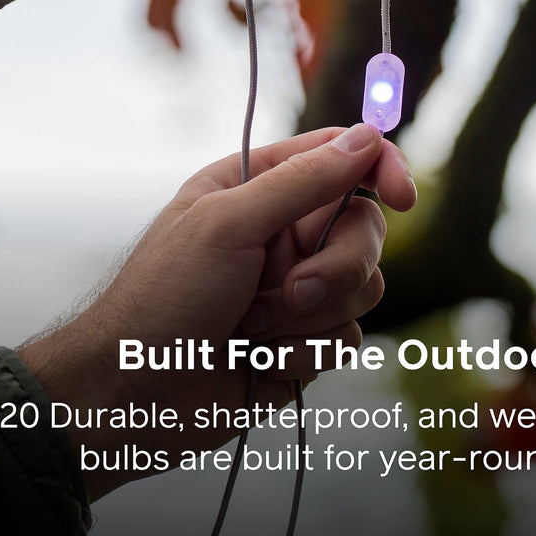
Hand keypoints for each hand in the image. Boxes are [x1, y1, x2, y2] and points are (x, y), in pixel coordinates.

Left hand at [18, 124, 414, 499]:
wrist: (131, 398)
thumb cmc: (162, 298)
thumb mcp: (228, 225)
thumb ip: (303, 181)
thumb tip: (366, 137)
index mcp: (260, 186)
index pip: (341, 157)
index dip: (381, 169)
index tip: (404, 197)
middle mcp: (285, 232)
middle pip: (365, 228)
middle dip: (339, 266)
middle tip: (293, 292)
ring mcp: (298, 286)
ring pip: (365, 287)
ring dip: (311, 316)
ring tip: (254, 330)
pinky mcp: (304, 339)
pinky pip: (345, 337)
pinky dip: (303, 354)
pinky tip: (256, 361)